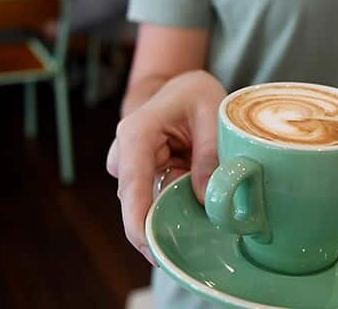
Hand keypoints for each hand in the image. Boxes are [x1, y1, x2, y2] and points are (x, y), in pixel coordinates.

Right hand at [106, 71, 226, 264]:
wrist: (181, 86)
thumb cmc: (195, 94)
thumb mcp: (212, 113)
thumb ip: (209, 155)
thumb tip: (206, 199)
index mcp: (136, 133)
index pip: (132, 186)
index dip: (138, 222)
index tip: (151, 250)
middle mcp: (124, 152)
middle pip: (136, 203)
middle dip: (164, 219)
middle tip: (199, 227)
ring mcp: (128, 167)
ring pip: (146, 203)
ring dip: (173, 205)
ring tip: (201, 184)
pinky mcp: (139, 177)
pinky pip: (155, 199)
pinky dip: (175, 200)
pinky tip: (192, 185)